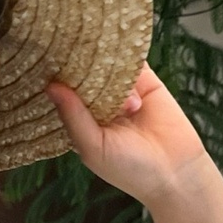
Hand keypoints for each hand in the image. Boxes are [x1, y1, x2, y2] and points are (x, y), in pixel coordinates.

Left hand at [46, 63, 209, 207]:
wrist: (175, 173)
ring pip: (108, 66)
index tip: (46, 59)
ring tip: (102, 63)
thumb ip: (73, 117)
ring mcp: (123, 92)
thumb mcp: (94, 146)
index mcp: (81, 120)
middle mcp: (99, 104)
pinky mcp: (147, 83)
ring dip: (104, 61)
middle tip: (72, 49)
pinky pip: (134, 62)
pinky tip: (121, 54)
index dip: (57, 78)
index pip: (64, 93)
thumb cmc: (128, 169)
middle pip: (84, 75)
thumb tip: (51, 86)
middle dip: (78, 64)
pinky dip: (127, 55)